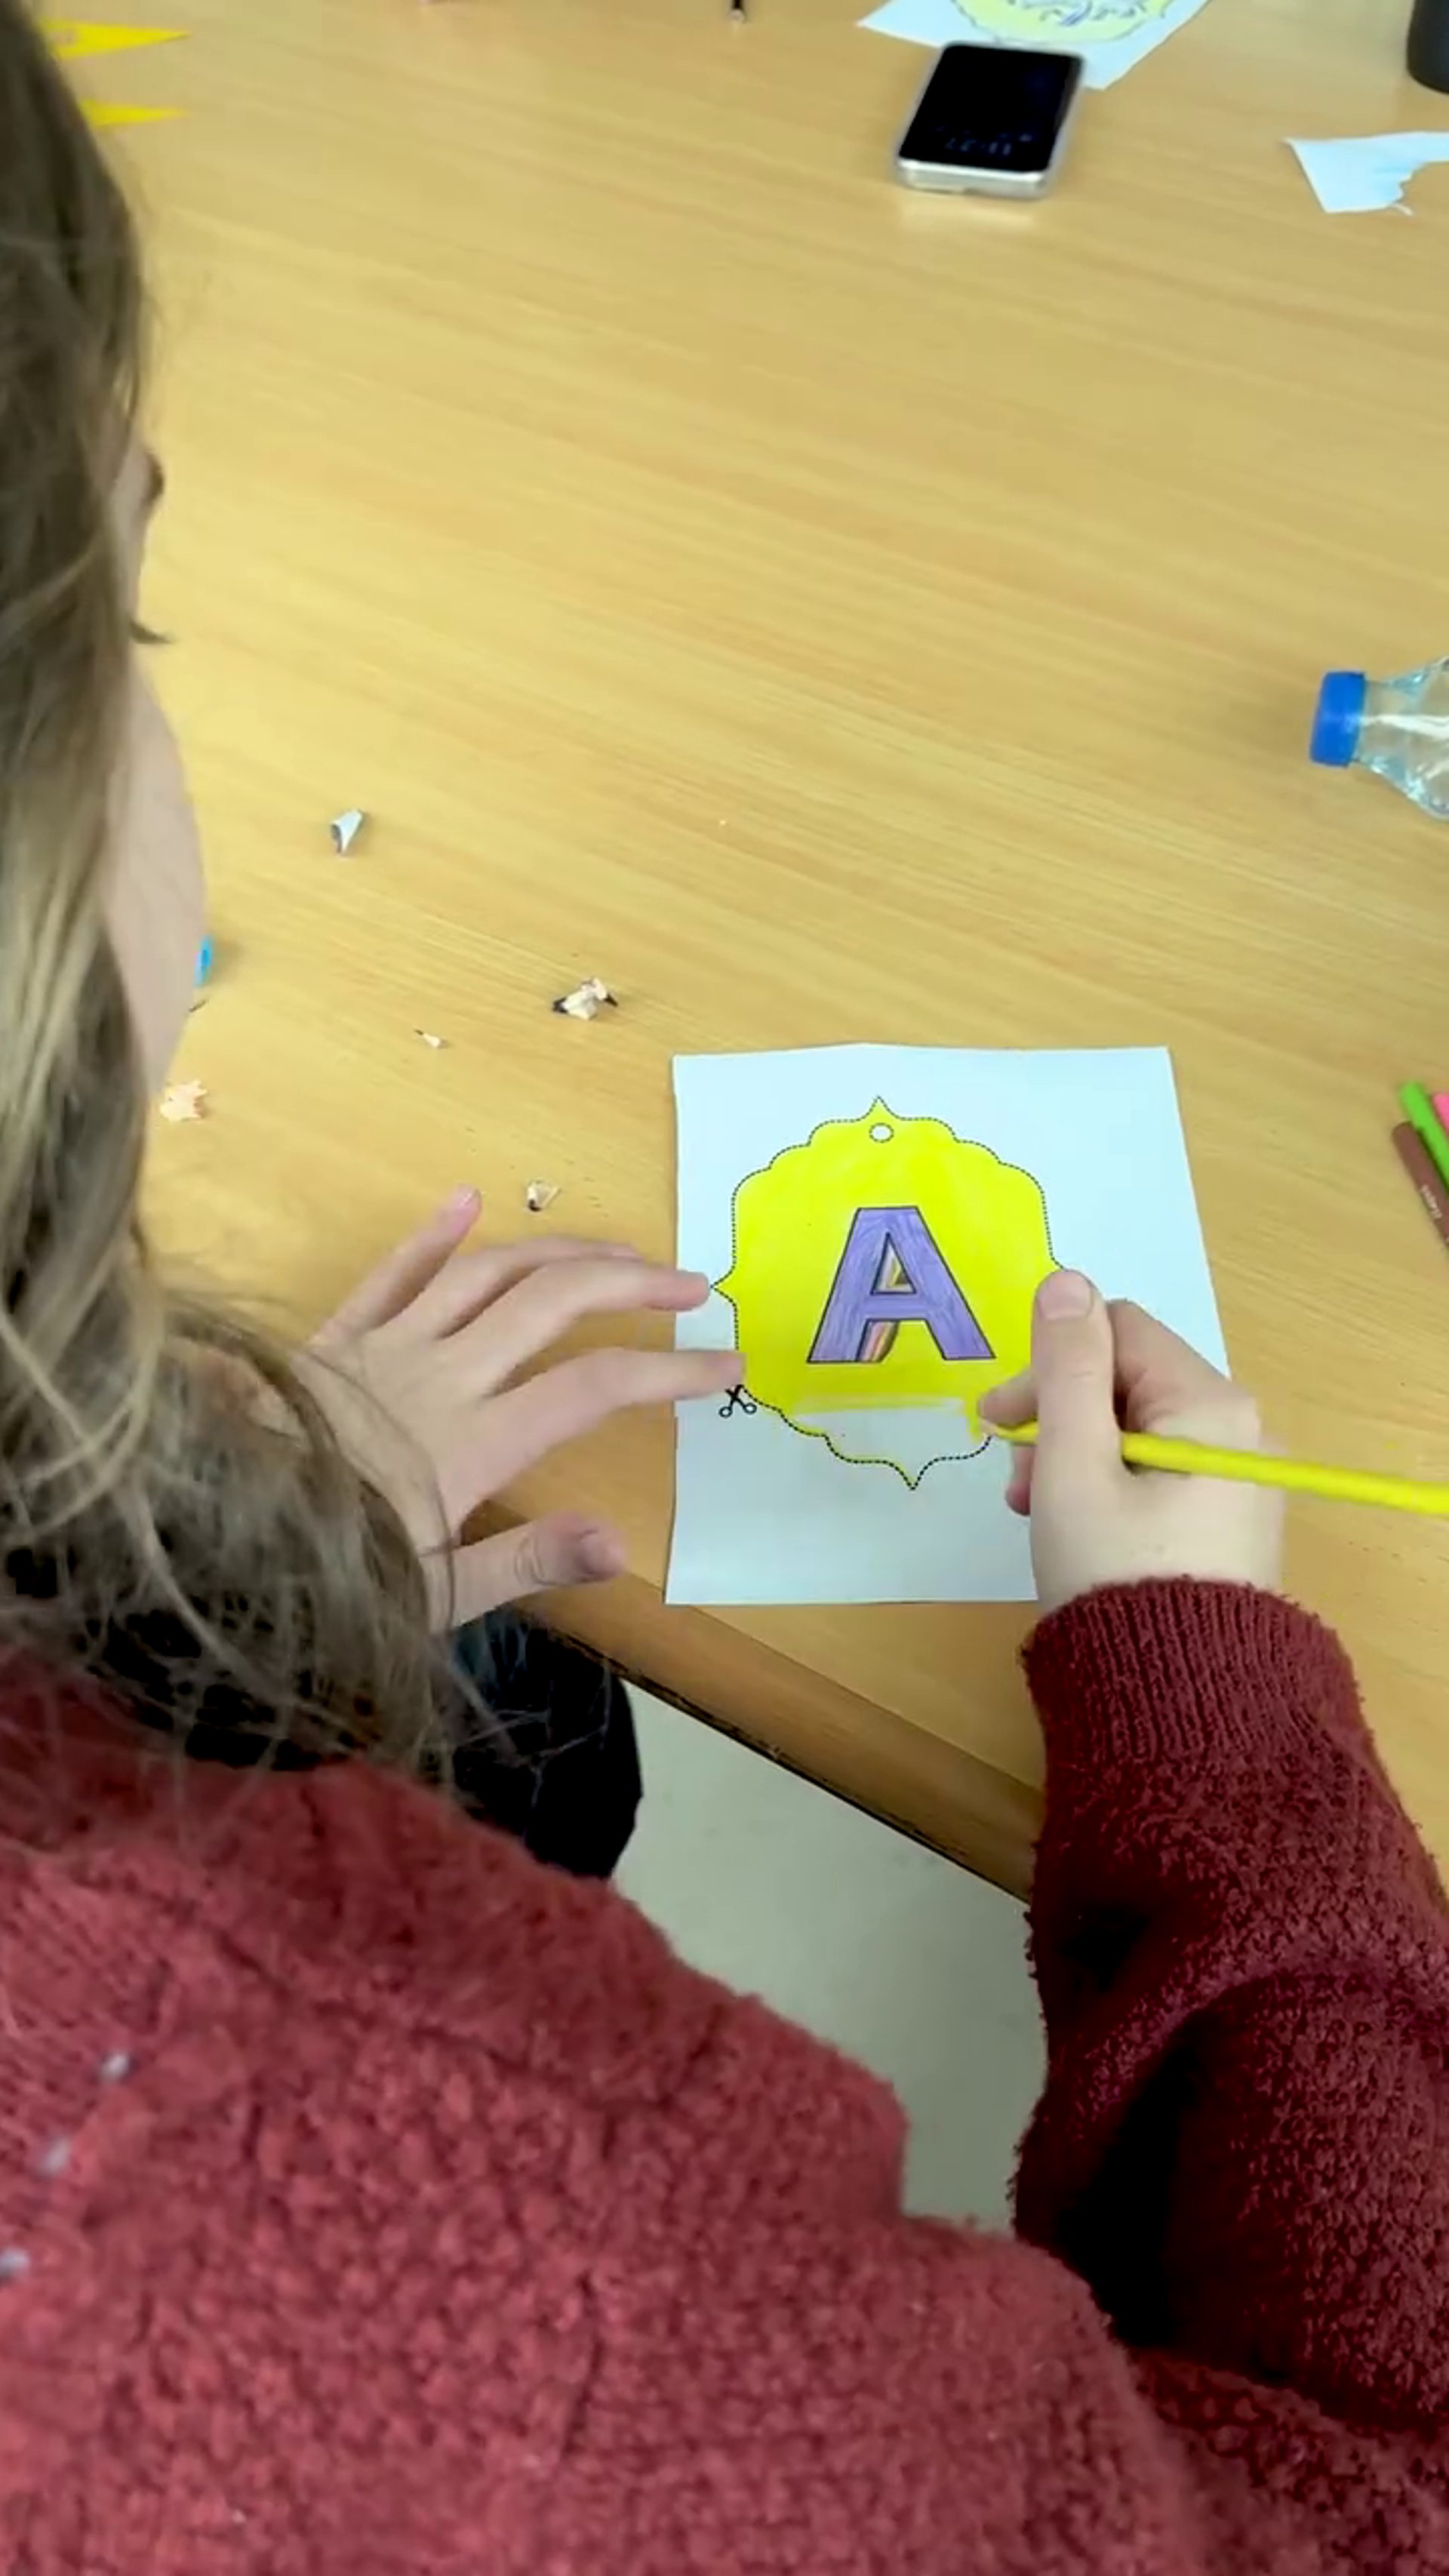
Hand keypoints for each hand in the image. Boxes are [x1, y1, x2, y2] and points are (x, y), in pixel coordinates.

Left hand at [304, 1187, 738, 1622]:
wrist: (205, 1539)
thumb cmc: (323, 1582)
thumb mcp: (430, 1600)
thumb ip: (527, 1563)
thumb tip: (621, 1542)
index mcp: (471, 1445)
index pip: (594, 1387)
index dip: (670, 1371)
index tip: (727, 1368)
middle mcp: (437, 1377)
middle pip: (552, 1302)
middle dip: (633, 1283)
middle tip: (693, 1283)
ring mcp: (383, 1348)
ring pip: (486, 1272)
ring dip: (560, 1250)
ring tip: (617, 1249)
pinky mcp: (332, 1341)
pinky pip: (391, 1274)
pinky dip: (434, 1234)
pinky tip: (469, 1201)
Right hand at [978, 1271, 1282, 1616]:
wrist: (1181, 1707)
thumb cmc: (1115, 1576)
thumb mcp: (1073, 1465)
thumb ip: (1065, 1369)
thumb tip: (1065, 1278)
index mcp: (1212, 1406)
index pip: (1117, 1331)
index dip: (1050, 1365)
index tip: (998, 1421)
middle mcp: (1241, 1432)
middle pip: (1128, 1381)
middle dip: (1059, 1419)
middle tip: (1018, 1483)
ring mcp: (1239, 1482)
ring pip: (1135, 1431)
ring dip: (1074, 1457)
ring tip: (1038, 1514)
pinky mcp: (1228, 1526)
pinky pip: (1158, 1476)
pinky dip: (1107, 1488)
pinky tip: (1075, 1532)